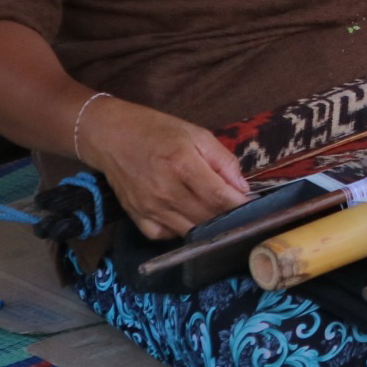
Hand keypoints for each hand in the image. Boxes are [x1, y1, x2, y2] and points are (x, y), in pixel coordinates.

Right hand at [77, 95, 249, 240]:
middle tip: (242, 213)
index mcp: (181, 164)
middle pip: (208, 218)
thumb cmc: (157, 130)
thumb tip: (243, 188)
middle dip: (230, 218)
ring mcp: (149, 208)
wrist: (110, 136)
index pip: (219, 197)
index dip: (241, 206)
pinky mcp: (138, 218)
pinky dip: (182, 231)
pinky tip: (189, 218)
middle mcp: (165, 191)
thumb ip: (223, 160)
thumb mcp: (196, 134)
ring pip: (190, 231)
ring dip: (209, 228)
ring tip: (219, 216)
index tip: (257, 208)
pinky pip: (167, 236)